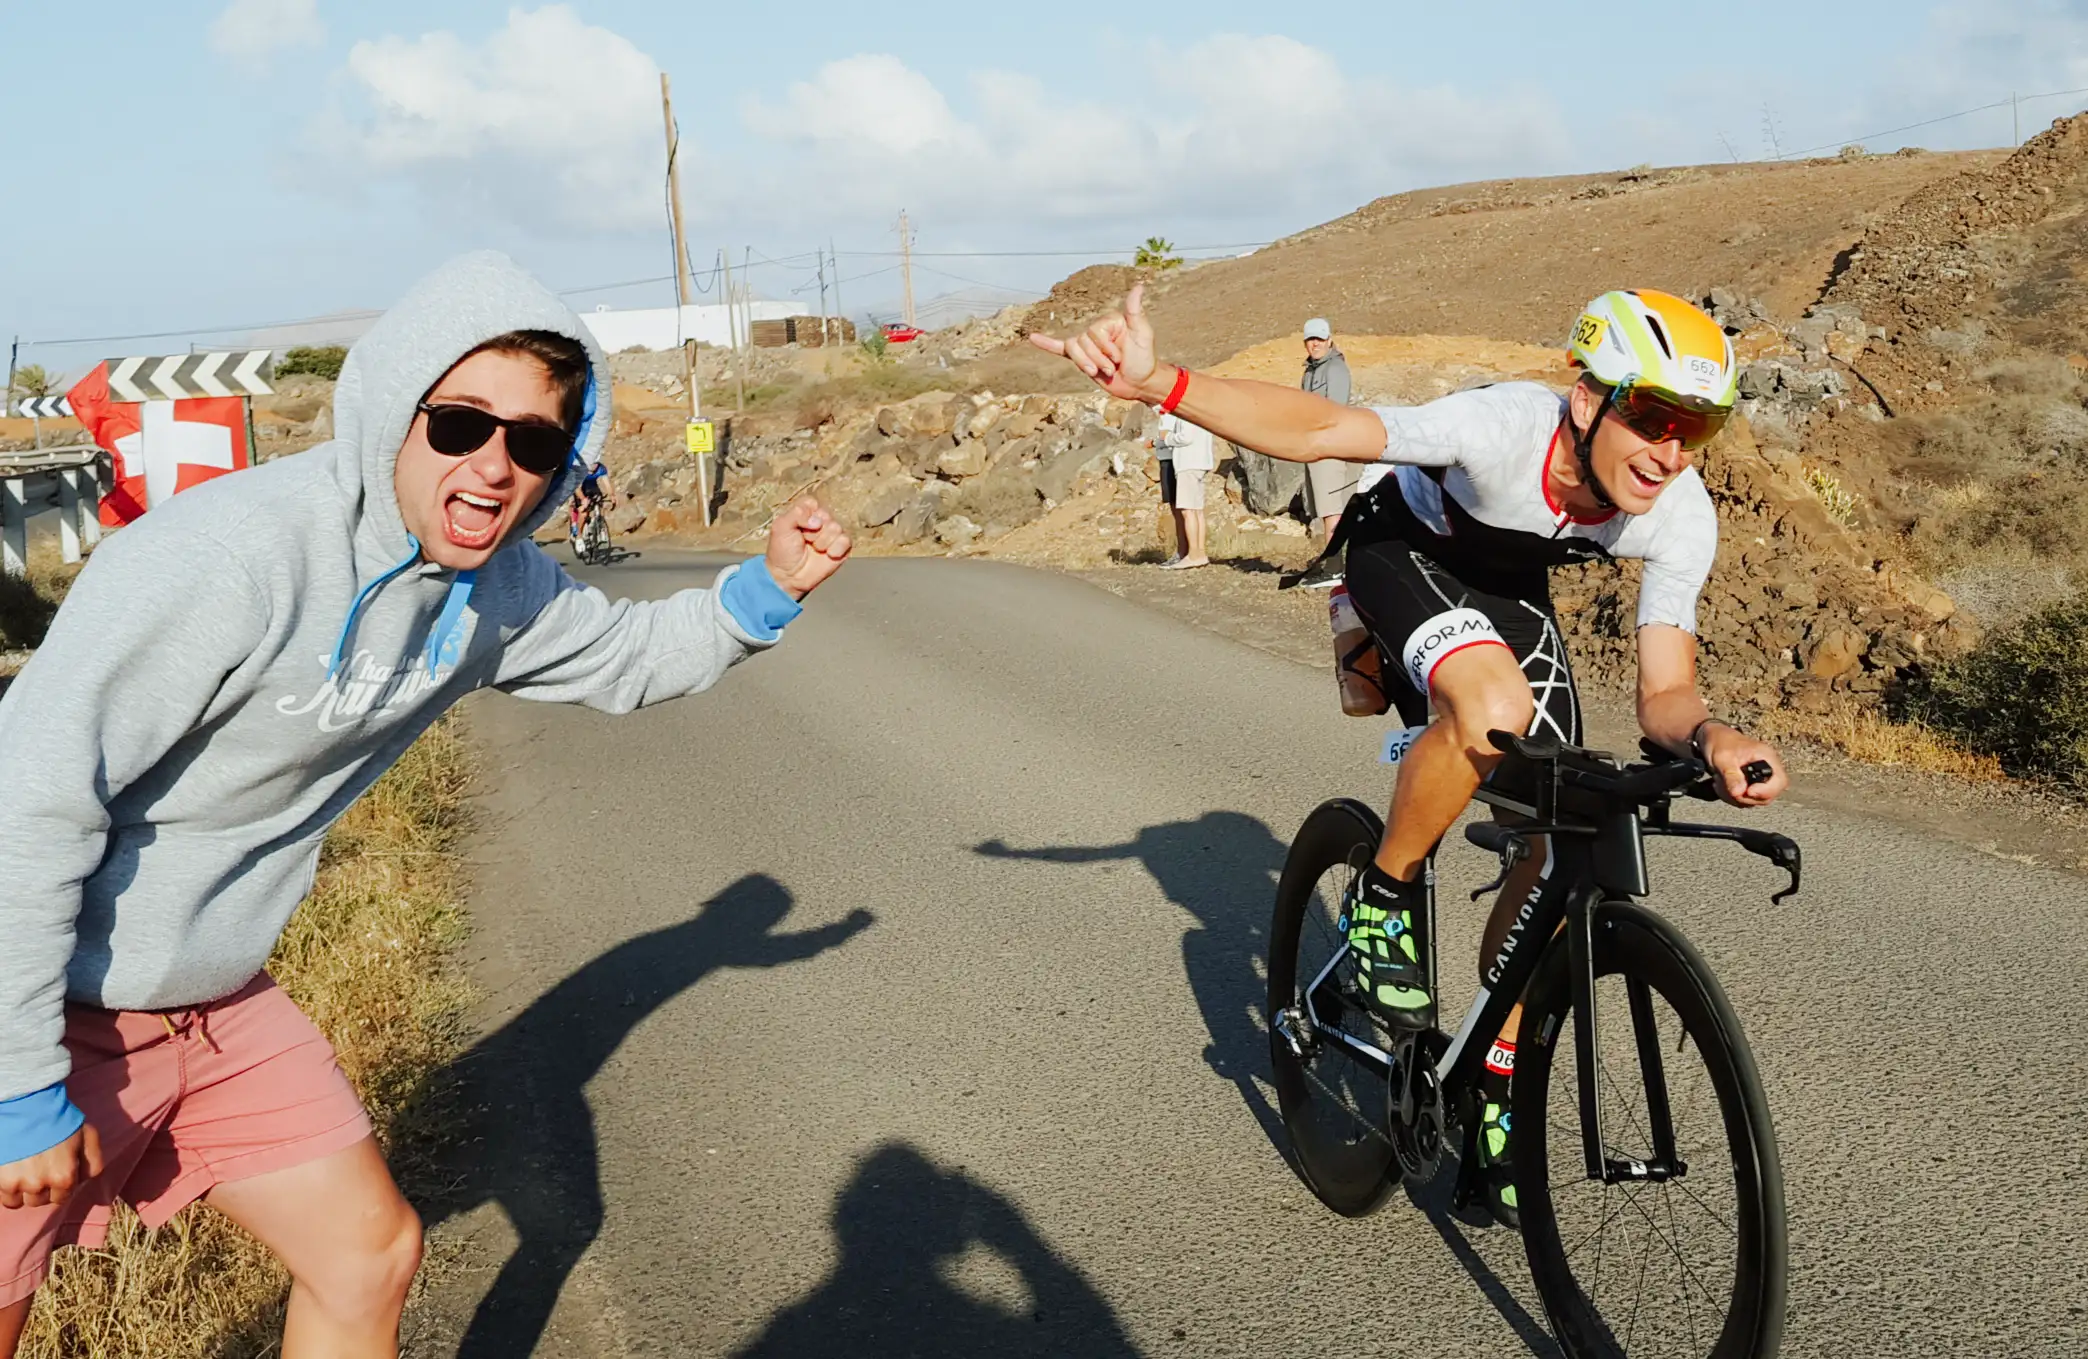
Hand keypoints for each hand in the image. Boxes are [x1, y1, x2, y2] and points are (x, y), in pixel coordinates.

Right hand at [0, 1123, 102, 1209]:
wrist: (28, 1106)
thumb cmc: (60, 1118)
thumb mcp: (88, 1137)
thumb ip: (92, 1162)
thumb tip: (83, 1179)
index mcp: (63, 1178)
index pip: (61, 1197)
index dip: (59, 1186)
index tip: (55, 1174)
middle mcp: (40, 1186)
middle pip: (40, 1200)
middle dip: (41, 1189)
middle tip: (38, 1171)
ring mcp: (17, 1184)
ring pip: (19, 1201)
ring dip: (23, 1191)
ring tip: (24, 1172)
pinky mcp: (0, 1180)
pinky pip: (5, 1198)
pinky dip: (8, 1190)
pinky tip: (12, 1174)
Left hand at [765, 498, 850, 599]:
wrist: (789, 576)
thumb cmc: (782, 552)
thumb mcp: (780, 527)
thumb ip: (796, 513)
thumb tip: (817, 520)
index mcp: (805, 513)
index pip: (812, 503)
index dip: (806, 515)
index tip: (798, 527)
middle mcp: (820, 521)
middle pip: (826, 515)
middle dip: (813, 532)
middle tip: (805, 541)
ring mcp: (832, 534)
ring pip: (836, 528)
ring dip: (822, 542)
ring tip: (814, 549)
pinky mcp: (842, 548)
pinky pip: (846, 540)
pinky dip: (836, 549)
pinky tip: (827, 555)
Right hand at [1028, 283, 1169, 402]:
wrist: (1138, 383)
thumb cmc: (1143, 359)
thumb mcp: (1142, 335)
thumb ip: (1136, 312)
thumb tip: (1138, 286)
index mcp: (1107, 322)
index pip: (1093, 332)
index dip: (1104, 348)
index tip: (1120, 357)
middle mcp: (1095, 331)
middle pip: (1081, 342)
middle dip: (1097, 359)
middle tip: (1113, 367)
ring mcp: (1087, 345)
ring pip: (1072, 350)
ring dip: (1086, 364)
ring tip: (1101, 372)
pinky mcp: (1081, 358)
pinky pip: (1060, 349)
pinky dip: (1046, 344)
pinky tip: (1033, 338)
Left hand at [1702, 724, 1787, 805]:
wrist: (1712, 737)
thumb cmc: (1719, 741)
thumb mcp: (1722, 757)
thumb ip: (1731, 775)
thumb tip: (1739, 792)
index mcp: (1766, 757)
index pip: (1780, 781)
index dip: (1766, 791)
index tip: (1747, 791)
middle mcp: (1767, 769)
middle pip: (1768, 795)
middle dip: (1745, 797)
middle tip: (1727, 787)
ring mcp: (1759, 778)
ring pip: (1755, 800)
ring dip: (1735, 797)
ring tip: (1720, 782)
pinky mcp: (1750, 785)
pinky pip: (1745, 800)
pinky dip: (1732, 797)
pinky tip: (1722, 786)